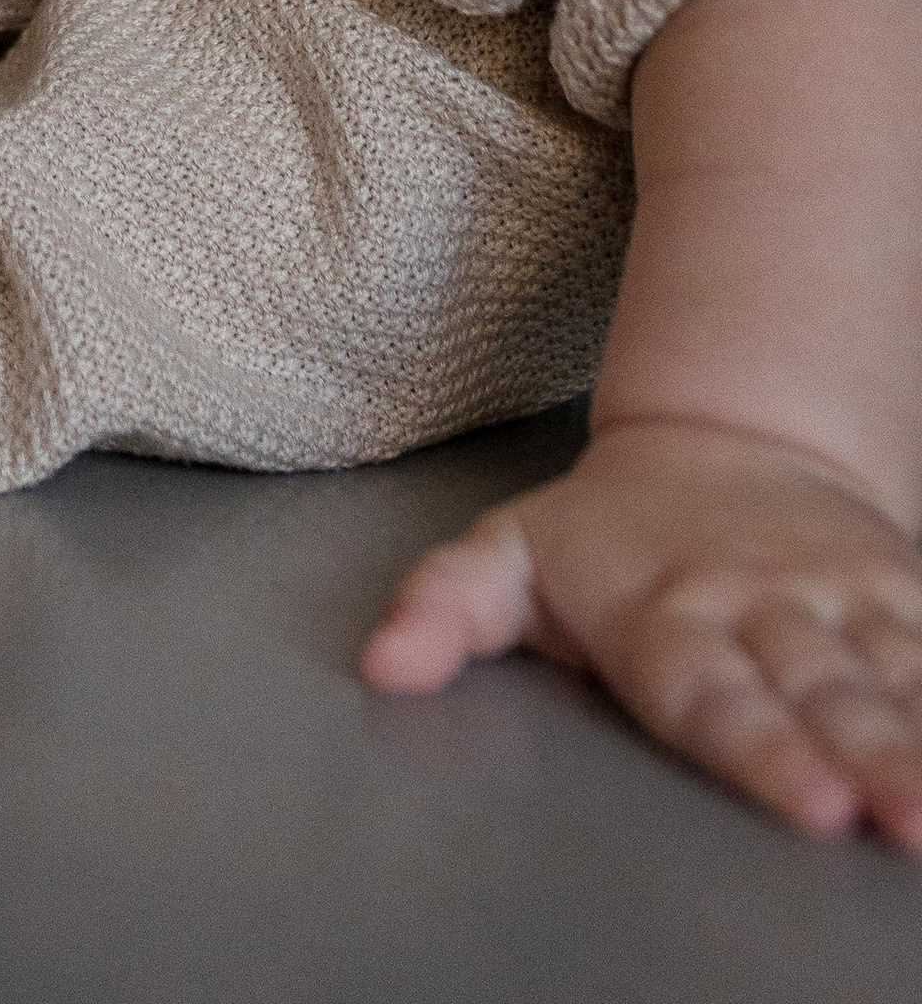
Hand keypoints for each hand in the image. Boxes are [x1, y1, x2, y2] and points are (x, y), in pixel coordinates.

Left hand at [365, 416, 921, 846]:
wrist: (731, 432)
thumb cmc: (608, 528)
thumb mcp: (509, 551)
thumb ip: (447, 605)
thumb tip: (383, 665)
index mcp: (666, 612)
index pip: (710, 692)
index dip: (758, 749)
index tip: (806, 803)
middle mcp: (759, 608)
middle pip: (812, 693)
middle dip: (858, 758)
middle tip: (891, 818)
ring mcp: (837, 604)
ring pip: (886, 679)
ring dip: (919, 746)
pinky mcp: (899, 598)